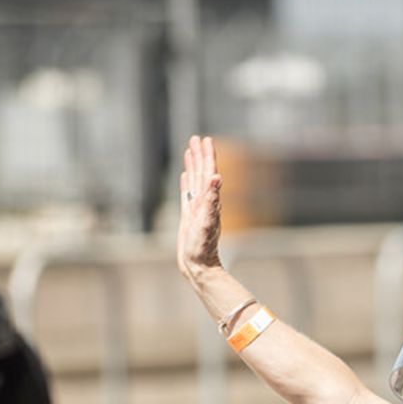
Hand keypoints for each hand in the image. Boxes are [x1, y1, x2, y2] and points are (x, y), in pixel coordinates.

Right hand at [176, 135, 223, 282]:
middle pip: (201, 172)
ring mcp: (196, 208)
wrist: (198, 265)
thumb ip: (211, 199)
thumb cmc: (202, 247)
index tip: (205, 140)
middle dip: (199, 155)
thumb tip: (217, 177)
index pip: (208, 172)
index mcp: (209, 200)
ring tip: (189, 151)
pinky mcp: (188, 216)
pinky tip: (185, 176)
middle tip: (196, 138)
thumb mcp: (206, 221)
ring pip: (194, 181)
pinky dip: (187, 183)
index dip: (207, 156)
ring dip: (192, 165)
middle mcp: (204, 202)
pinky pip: (187, 194)